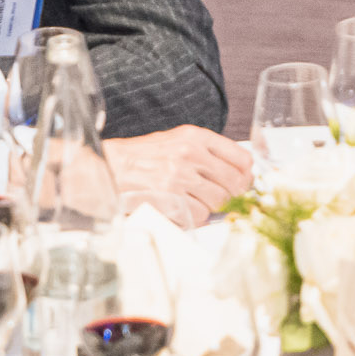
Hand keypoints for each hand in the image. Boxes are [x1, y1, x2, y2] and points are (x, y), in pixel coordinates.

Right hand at [106, 127, 253, 226]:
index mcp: (194, 137)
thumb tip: (237, 175)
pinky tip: (181, 210)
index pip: (241, 158)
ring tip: (194, 203)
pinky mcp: (171, 199)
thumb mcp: (174, 142)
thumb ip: (205, 155)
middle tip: (223, 201)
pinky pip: (200, 216)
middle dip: (232, 196)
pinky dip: (194, 219)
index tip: (244, 184)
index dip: (247, 176)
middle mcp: (190, 154)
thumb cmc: (139, 158)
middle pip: (235, 183)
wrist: (107, 169)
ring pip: (220, 202)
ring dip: (211, 208)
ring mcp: (181, 177)